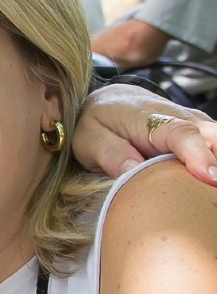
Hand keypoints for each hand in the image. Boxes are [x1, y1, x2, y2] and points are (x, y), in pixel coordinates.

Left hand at [74, 83, 216, 184]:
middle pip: (214, 138)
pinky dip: (213, 167)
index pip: (182, 133)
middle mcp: (183, 119)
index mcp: (152, 119)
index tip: (208, 177)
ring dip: (215, 166)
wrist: (113, 101)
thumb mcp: (90, 138)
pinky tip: (205, 188)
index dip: (198, 154)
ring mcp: (197, 128)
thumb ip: (110, 154)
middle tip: (211, 187)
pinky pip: (216, 151)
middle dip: (216, 162)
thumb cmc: (99, 122)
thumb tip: (133, 171)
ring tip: (207, 192)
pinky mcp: (203, 138)